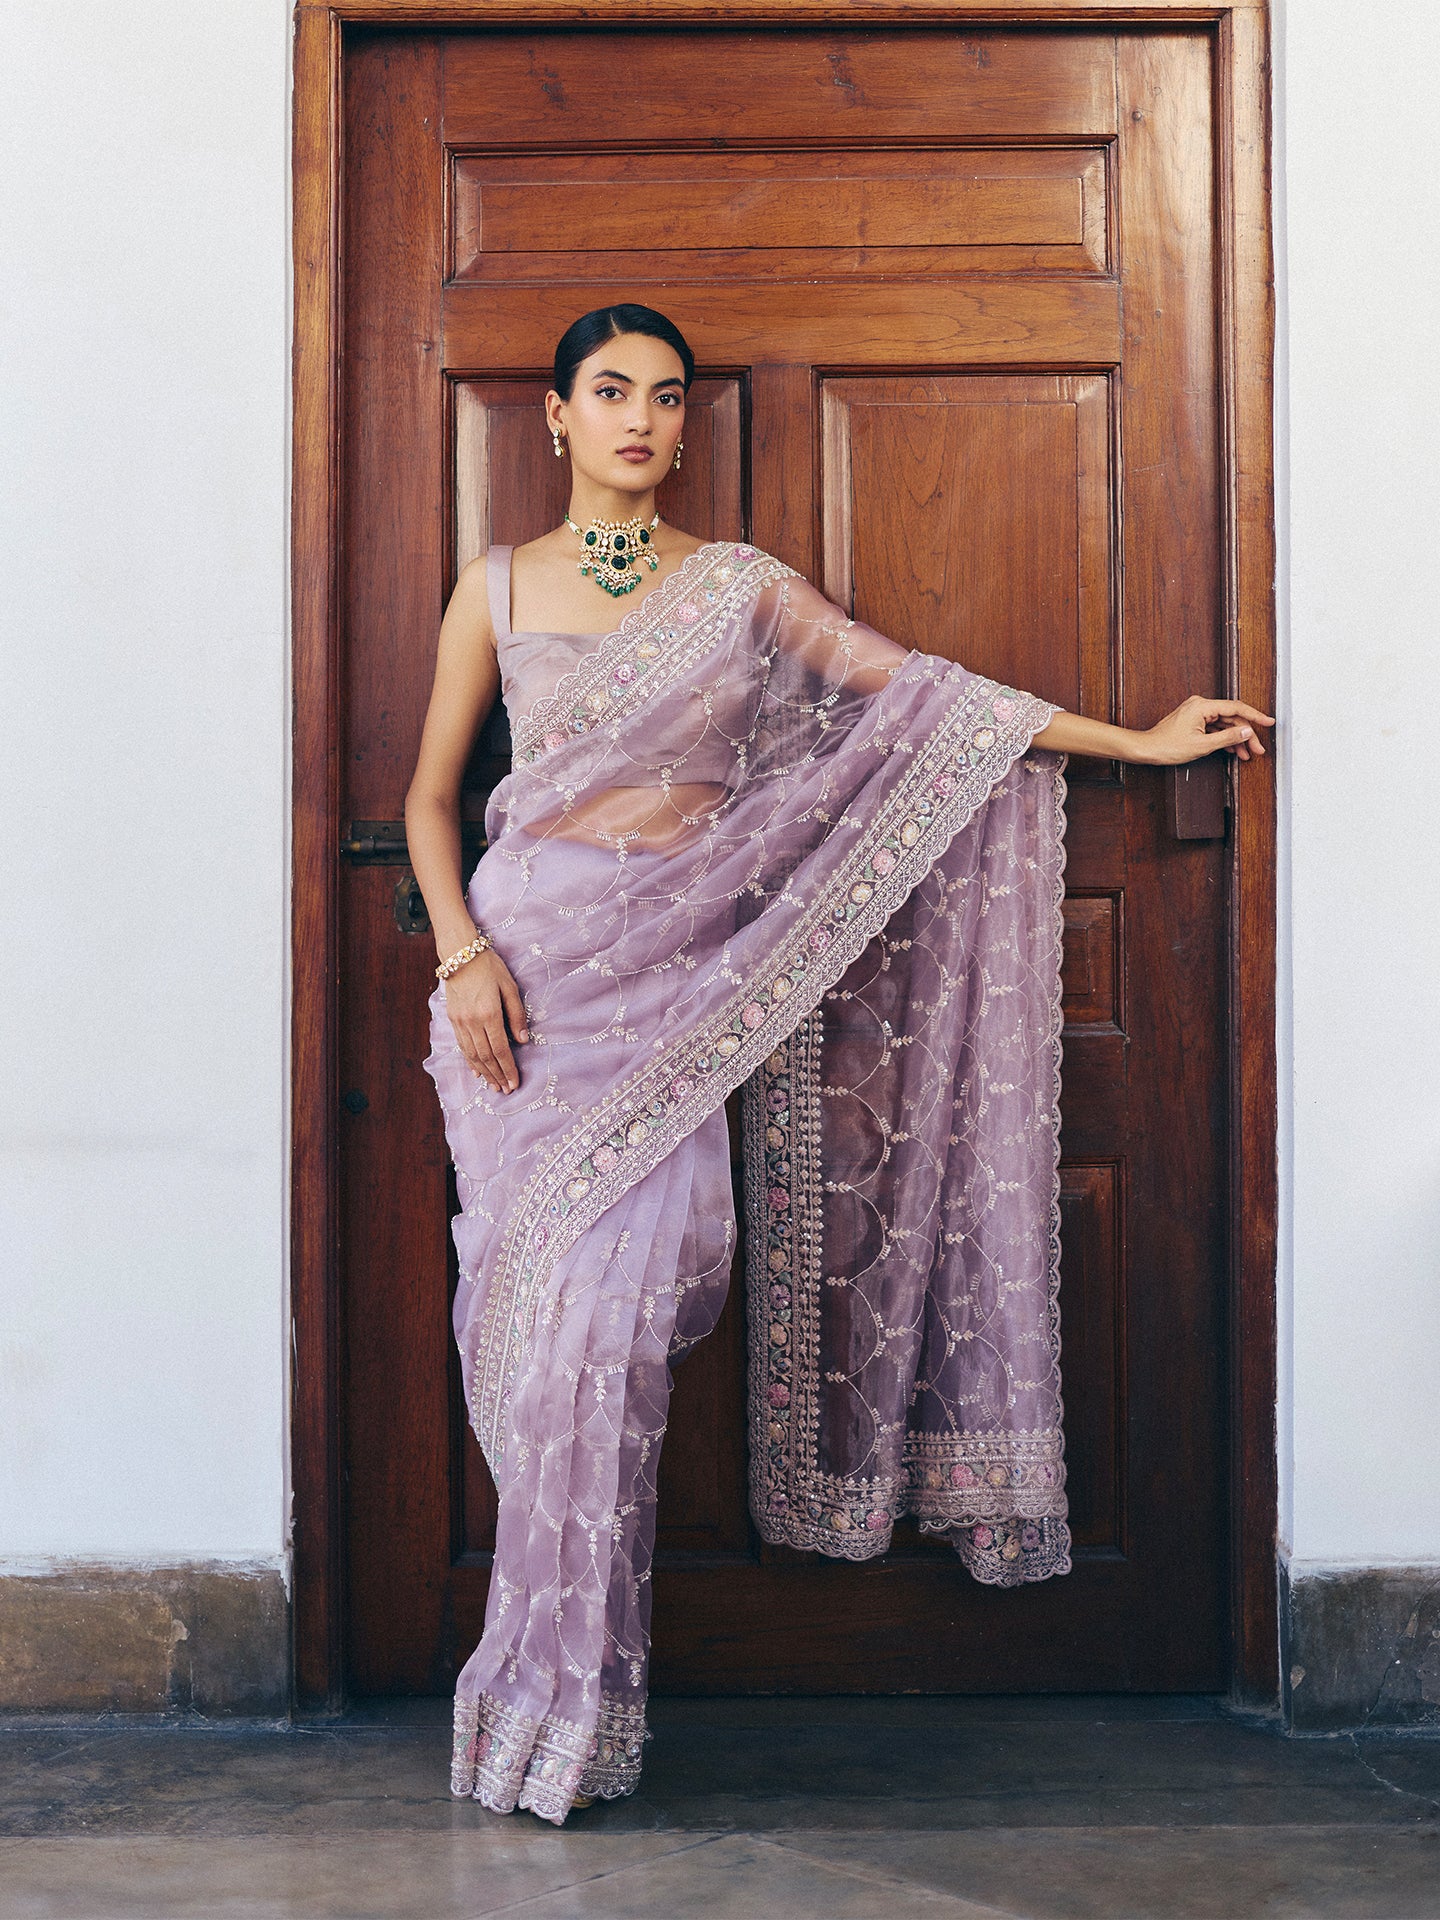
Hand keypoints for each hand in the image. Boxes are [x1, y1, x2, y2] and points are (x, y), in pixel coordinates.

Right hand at [444, 949, 528, 1093]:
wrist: (460, 954)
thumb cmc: (489, 967)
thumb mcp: (509, 986)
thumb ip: (517, 1014)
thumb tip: (523, 1039)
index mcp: (489, 1013)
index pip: (500, 1049)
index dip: (508, 1069)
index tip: (515, 1083)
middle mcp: (472, 1021)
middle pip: (485, 1056)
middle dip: (497, 1075)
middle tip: (506, 1090)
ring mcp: (460, 1021)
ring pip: (472, 1054)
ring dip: (484, 1072)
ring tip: (493, 1086)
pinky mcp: (452, 1019)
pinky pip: (462, 1045)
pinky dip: (470, 1061)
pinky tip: (477, 1071)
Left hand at [1141, 695, 1274, 765]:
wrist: (1147, 749)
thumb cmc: (1168, 746)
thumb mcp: (1203, 745)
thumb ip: (1228, 737)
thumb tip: (1247, 731)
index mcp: (1202, 706)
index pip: (1236, 708)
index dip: (1255, 716)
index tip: (1269, 722)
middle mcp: (1200, 705)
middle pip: (1231, 718)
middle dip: (1246, 735)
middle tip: (1257, 749)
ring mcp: (1197, 713)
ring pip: (1224, 724)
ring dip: (1236, 739)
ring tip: (1246, 754)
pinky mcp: (1194, 721)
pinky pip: (1215, 728)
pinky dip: (1224, 739)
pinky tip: (1233, 750)